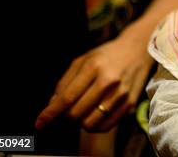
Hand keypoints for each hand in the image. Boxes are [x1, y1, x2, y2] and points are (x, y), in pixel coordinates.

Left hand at [35, 33, 153, 131]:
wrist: (138, 50)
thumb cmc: (106, 55)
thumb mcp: (83, 60)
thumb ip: (65, 81)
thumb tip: (52, 105)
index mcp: (93, 67)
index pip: (67, 97)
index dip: (50, 113)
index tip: (39, 123)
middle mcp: (108, 81)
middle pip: (76, 113)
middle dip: (65, 116)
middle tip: (67, 110)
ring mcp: (120, 94)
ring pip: (90, 123)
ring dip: (80, 122)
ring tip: (82, 111)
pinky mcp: (129, 103)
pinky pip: (105, 127)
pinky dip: (94, 125)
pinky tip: (94, 115)